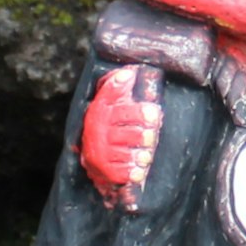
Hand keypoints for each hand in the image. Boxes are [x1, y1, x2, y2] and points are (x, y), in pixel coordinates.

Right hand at [79, 65, 162, 208]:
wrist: (91, 155)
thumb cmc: (107, 125)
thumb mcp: (108, 104)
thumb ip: (116, 89)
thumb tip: (128, 72)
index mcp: (100, 113)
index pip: (119, 111)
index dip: (138, 112)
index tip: (154, 114)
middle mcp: (98, 132)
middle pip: (125, 133)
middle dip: (142, 136)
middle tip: (151, 137)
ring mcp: (100, 152)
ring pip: (124, 153)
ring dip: (139, 155)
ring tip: (146, 156)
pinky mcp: (103, 170)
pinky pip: (120, 172)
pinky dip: (131, 172)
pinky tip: (139, 171)